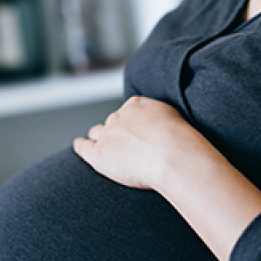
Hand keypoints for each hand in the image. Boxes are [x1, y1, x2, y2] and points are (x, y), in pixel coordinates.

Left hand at [74, 96, 205, 190]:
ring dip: (100, 138)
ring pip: (98, 132)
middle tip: (126, 143)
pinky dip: (81, 146)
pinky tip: (80, 146)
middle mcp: (119, 116)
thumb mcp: (174, 118)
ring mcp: (107, 135)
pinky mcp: (99, 154)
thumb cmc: (180, 140)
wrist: (172, 155)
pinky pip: (84, 147)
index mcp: (136, 105)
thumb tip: (160, 123)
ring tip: (101, 144)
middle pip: (113, 122)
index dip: (131, 123)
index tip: (136, 131)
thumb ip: (160, 117)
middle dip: (117, 131)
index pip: (128, 112)